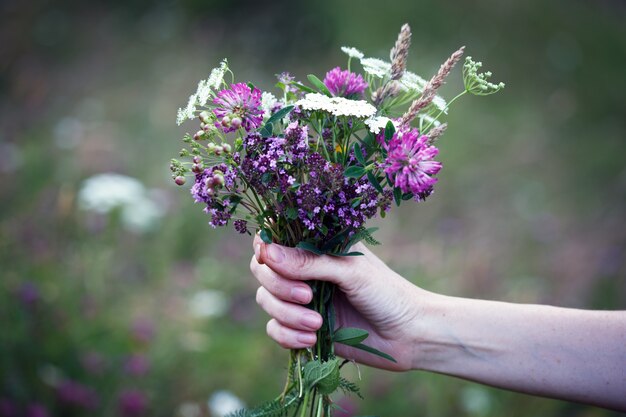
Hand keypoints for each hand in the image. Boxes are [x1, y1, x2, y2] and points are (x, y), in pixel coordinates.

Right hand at [250, 234, 427, 370]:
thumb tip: (267, 253)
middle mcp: (304, 270)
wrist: (408, 335)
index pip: (273, 238)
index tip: (270, 260)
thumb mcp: (350, 271)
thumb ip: (309, 262)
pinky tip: (311, 339)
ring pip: (266, 301)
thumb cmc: (386, 293)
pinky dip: (287, 336)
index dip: (264, 247)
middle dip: (278, 285)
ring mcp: (301, 300)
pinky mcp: (302, 327)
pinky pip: (275, 329)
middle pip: (262, 270)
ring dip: (286, 314)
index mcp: (316, 247)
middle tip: (307, 296)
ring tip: (317, 324)